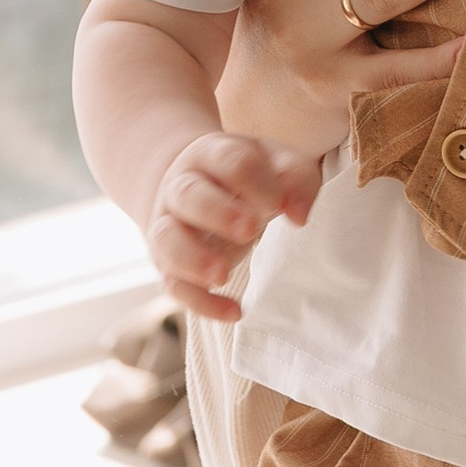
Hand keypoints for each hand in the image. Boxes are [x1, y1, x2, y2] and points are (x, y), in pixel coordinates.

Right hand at [145, 130, 321, 321]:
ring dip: (193, 258)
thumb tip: (299, 216)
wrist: (196, 183)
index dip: (257, 183)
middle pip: (189, 195)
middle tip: (250, 229)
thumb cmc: (248, 175)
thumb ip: (296, 178)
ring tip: (224, 275)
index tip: (279, 205)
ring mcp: (169, 224)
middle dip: (218, 213)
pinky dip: (200, 302)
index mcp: (211, 154)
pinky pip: (174, 284)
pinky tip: (234, 312)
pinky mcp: (168, 262)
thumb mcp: (276, 163)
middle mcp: (182, 186)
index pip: (230, 161)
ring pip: (166, 239)